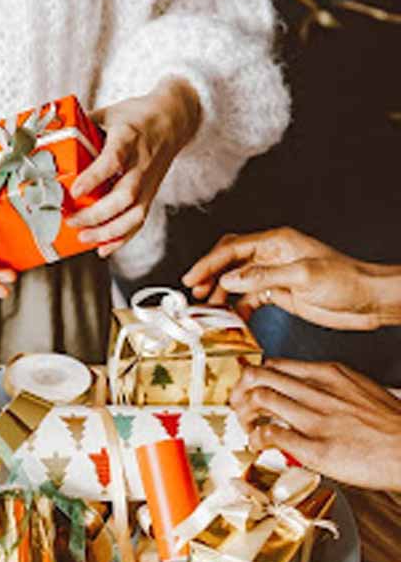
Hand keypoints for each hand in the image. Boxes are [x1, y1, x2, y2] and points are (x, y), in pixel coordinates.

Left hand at [67, 77, 200, 258]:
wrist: (174, 119)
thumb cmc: (138, 115)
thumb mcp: (109, 113)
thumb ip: (82, 126)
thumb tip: (52, 138)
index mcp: (128, 138)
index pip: (112, 161)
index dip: (93, 178)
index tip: (74, 192)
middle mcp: (141, 163)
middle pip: (125, 196)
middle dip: (97, 214)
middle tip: (72, 221)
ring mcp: (149, 181)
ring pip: (135, 214)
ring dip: (108, 231)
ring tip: (83, 237)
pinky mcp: (152, 193)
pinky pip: (139, 220)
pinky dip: (122, 238)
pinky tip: (103, 248)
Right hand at [182, 227, 396, 329]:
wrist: (369, 301)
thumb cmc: (346, 280)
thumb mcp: (304, 276)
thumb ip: (264, 276)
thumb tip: (230, 280)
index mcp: (276, 242)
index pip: (232, 248)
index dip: (208, 262)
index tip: (192, 278)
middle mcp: (271, 255)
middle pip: (229, 261)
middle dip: (209, 275)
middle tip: (195, 294)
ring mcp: (274, 274)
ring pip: (237, 280)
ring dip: (222, 294)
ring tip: (209, 311)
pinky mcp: (280, 293)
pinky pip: (250, 297)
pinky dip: (238, 308)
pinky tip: (231, 319)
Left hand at [231, 358, 400, 490]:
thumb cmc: (390, 424)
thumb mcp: (358, 387)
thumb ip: (329, 385)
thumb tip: (305, 389)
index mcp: (328, 373)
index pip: (276, 364)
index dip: (254, 374)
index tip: (247, 385)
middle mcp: (318, 390)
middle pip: (260, 375)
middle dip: (240, 389)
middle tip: (236, 403)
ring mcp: (316, 418)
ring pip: (262, 399)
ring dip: (244, 412)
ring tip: (244, 424)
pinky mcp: (317, 448)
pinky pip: (273, 435)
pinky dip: (257, 438)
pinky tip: (256, 444)